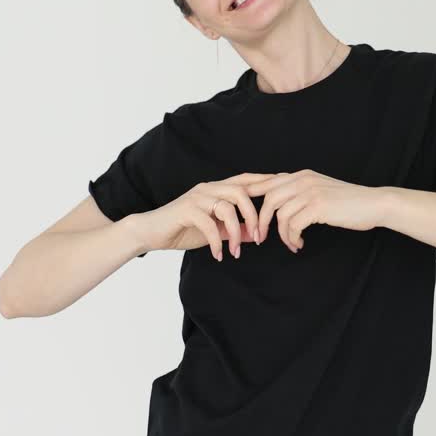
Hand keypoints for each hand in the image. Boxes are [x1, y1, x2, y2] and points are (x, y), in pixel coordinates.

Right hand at [131, 172, 274, 260]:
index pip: (245, 180)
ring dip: (236, 232)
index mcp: (216, 189)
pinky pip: (209, 224)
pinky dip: (217, 242)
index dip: (265, 181)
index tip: (284, 186)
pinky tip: (218, 255)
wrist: (150, 232)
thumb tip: (256, 234)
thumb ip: (234, 230)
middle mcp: (208, 188)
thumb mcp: (214, 230)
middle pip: (241, 192)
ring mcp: (197, 198)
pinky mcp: (186, 211)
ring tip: (236, 250)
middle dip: (255, 215)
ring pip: (227, 207)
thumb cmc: (182, 229)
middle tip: (260, 237)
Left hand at [244, 170, 389, 252]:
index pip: (267, 181)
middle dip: (261, 221)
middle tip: (261, 238)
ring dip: (282, 234)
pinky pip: (293, 225)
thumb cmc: (348, 202)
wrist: (374, 203)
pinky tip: (300, 243)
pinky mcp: (318, 206)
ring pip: (280, 214)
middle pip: (268, 199)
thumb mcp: (320, 190)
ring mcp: (310, 191)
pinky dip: (293, 238)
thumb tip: (278, 206)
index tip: (244, 214)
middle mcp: (303, 180)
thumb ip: (300, 193)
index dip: (251, 197)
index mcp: (301, 175)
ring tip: (291, 243)